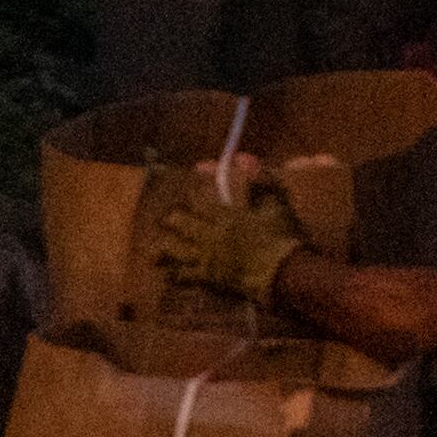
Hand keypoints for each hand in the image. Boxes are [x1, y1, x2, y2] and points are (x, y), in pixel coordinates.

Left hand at [152, 185, 307, 305]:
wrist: (282, 271)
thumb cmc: (281, 236)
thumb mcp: (274, 203)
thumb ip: (259, 181)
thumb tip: (245, 158)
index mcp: (226, 215)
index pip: (198, 201)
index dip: (188, 196)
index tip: (182, 195)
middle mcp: (211, 235)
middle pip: (180, 223)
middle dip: (172, 220)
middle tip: (165, 220)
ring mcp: (208, 257)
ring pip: (176, 250)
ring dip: (165, 248)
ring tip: (154, 251)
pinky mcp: (209, 277)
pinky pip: (185, 275)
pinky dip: (175, 274)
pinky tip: (167, 274)